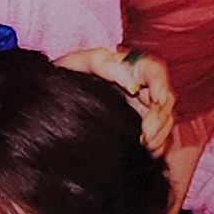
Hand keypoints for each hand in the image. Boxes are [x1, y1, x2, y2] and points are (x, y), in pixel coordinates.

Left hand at [53, 42, 179, 161]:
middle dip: (160, 116)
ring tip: (148, 145)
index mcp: (127, 67)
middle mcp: (139, 87)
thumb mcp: (74, 63)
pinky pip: (157, 135)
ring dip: (160, 132)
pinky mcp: (138, 127)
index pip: (153, 70)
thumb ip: (100, 63)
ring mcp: (140, 108)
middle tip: (147, 133)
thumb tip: (130, 81)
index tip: (157, 98)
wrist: (49, 103)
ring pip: (164, 118)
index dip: (161, 83)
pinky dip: (158, 144)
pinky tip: (150, 151)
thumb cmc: (62, 78)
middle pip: (164, 98)